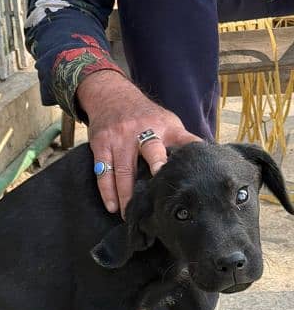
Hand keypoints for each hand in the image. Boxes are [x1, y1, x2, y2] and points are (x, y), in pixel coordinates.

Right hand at [77, 70, 200, 217]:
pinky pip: (103, 172)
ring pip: (123, 169)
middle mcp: (141, 130)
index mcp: (164, 126)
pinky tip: (112, 206)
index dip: (186, 154)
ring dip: (126, 194)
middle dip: (154, 168)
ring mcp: (119, 138)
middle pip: (150, 150)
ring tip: (131, 215)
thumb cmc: (146, 115)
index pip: (179, 141)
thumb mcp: (168, 121)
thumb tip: (207, 161)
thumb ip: (184, 141)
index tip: (186, 172)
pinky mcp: (101, 145)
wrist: (110, 94)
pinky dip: (107, 191)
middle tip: (156, 194)